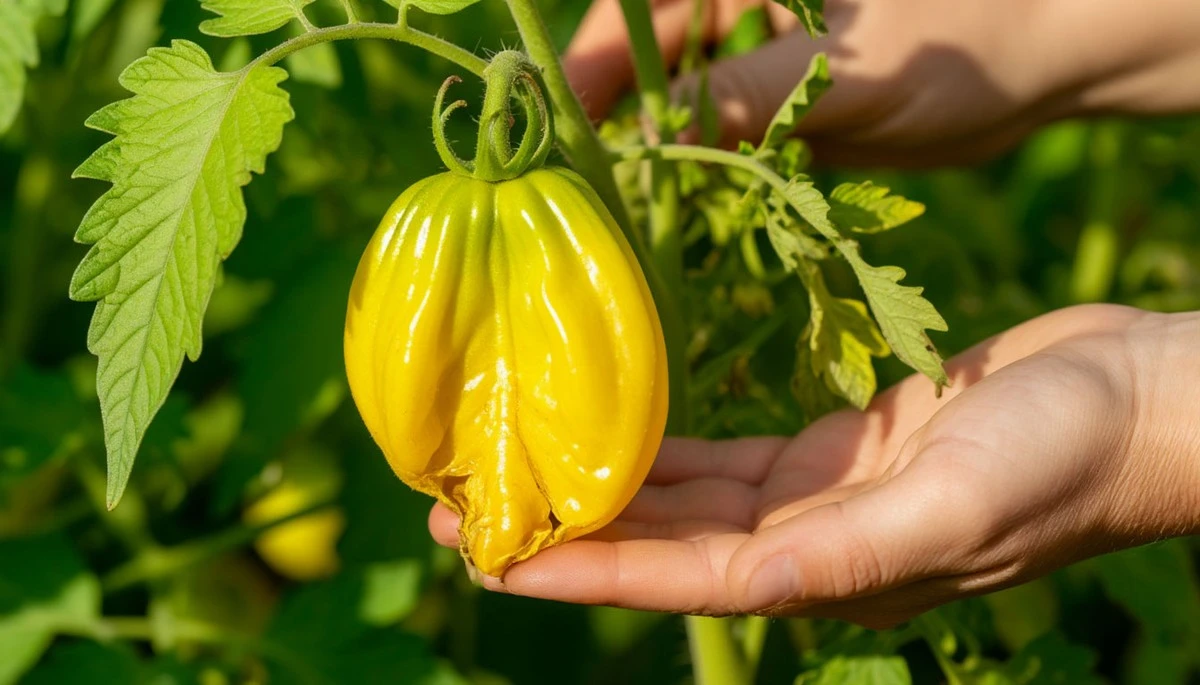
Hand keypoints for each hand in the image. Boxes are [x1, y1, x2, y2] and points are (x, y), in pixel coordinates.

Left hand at [428, 304, 1199, 627]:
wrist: (1128, 400)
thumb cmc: (1058, 460)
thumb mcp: (955, 509)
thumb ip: (851, 556)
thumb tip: (749, 592)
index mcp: (829, 573)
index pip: (679, 579)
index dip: (586, 571)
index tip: (494, 558)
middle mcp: (810, 544)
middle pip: (663, 543)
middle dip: (567, 528)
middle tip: (466, 507)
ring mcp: (821, 496)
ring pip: (686, 498)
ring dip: (603, 485)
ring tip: (516, 468)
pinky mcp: (838, 448)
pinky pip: (728, 455)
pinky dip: (666, 447)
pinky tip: (615, 430)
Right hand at [564, 0, 1199, 164]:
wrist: (1042, 62)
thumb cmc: (960, 38)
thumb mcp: (845, 69)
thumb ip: (743, 95)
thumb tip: (645, 134)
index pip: (633, 15)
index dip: (587, 74)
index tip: (560, 138)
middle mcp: (735, 7)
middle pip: (641, 67)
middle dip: (613, 128)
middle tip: (584, 199)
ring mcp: (756, 59)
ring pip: (676, 111)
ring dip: (655, 163)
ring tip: (626, 221)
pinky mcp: (778, 105)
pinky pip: (720, 142)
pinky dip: (705, 180)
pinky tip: (689, 221)